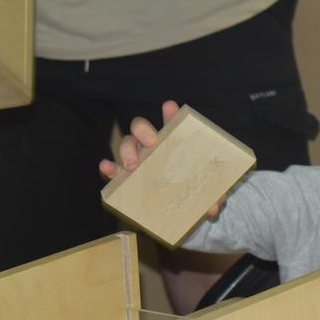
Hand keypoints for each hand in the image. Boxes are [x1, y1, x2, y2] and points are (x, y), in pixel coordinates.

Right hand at [98, 101, 225, 217]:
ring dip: (127, 151)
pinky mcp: (124, 178)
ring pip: (127, 145)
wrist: (179, 212)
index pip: (173, 124)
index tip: (169, 107)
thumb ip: (212, 196)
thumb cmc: (194, 193)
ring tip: (132, 165)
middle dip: (144, 130)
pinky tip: (106, 167)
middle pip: (141, 128)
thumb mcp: (207, 193)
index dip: (170, 114)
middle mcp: (153, 148)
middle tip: (151, 143)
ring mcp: (137, 161)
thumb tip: (213, 208)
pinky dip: (108, 168)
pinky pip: (113, 170)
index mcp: (175, 145)